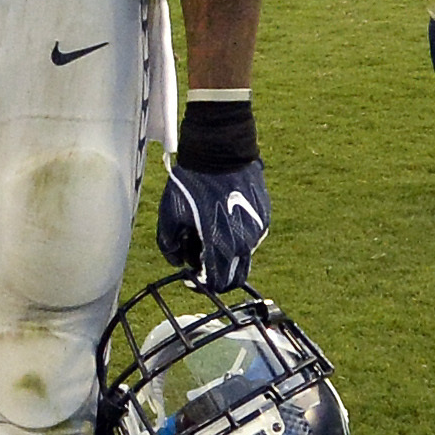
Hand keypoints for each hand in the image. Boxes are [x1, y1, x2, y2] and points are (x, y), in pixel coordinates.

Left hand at [156, 158, 267, 291]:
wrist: (220, 151)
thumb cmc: (193, 182)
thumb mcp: (170, 214)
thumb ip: (170, 245)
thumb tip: (177, 259)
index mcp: (220, 245)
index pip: (217, 283)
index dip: (203, 283)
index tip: (193, 274)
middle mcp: (244, 242)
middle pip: (235, 275)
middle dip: (218, 273)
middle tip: (203, 258)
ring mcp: (258, 228)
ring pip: (243, 255)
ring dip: (228, 252)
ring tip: (212, 229)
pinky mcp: (264, 215)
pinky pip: (252, 235)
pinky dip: (238, 234)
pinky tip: (224, 215)